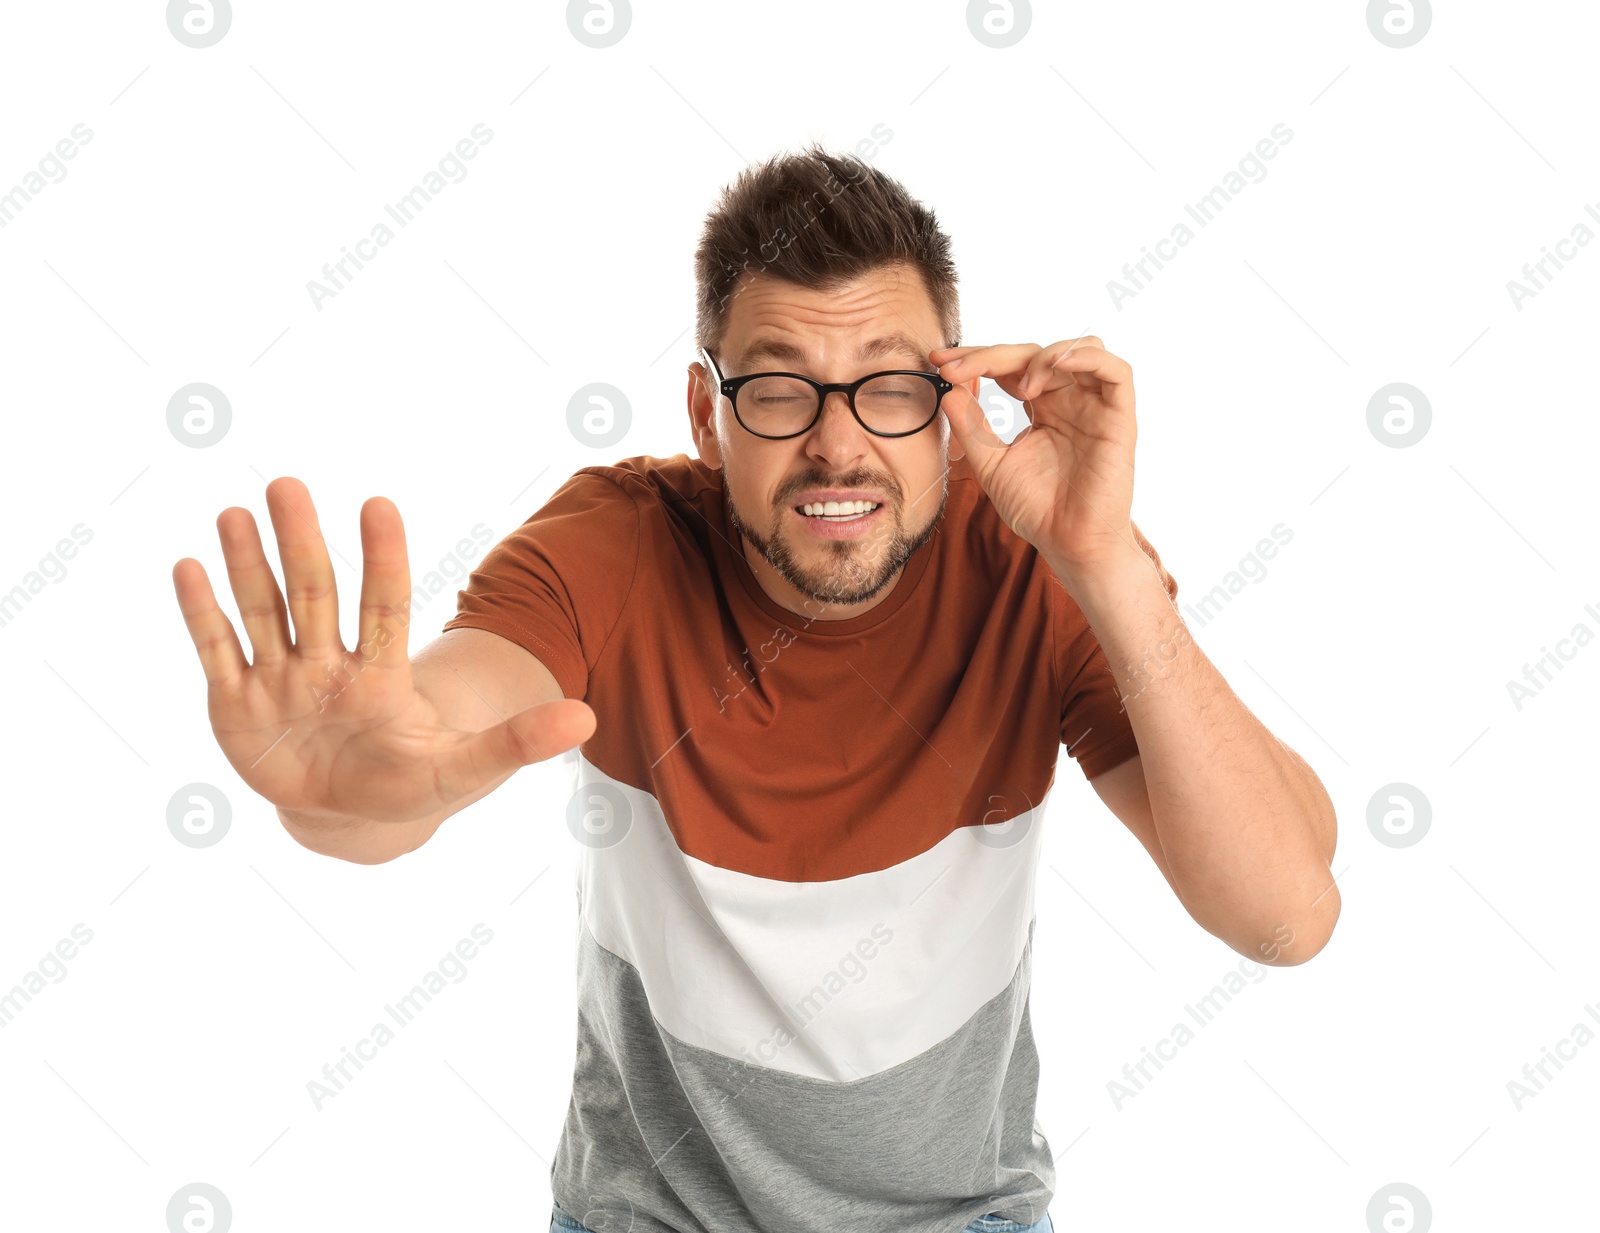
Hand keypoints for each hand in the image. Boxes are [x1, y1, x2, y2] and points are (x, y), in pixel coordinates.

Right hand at [171, 478, 594, 825]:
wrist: (348, 817)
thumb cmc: (408, 783)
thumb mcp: (463, 770)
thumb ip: (517, 744)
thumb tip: (588, 719)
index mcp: (383, 675)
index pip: (385, 607)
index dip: (383, 560)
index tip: (379, 504)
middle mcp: (330, 664)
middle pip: (316, 595)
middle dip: (301, 542)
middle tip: (287, 484)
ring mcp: (282, 680)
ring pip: (265, 612)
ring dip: (248, 565)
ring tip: (235, 512)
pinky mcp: (237, 704)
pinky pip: (220, 651)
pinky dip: (203, 615)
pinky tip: (188, 567)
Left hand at [932, 336, 1137, 584]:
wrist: (1069, 544)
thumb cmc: (1036, 509)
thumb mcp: (991, 463)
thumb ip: (972, 427)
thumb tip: (948, 390)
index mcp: (1042, 407)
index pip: (1009, 367)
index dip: (975, 359)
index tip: (938, 361)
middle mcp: (1069, 400)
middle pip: (1034, 354)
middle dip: (991, 356)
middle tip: (956, 369)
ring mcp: (1095, 406)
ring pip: (1077, 350)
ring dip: (1040, 356)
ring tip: (1016, 386)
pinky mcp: (1119, 417)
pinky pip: (1116, 371)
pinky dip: (1087, 357)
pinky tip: (1056, 365)